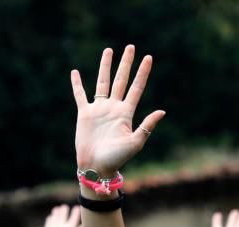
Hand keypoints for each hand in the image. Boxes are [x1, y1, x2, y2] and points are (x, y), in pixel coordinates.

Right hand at [40, 205, 82, 226]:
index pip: (74, 221)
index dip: (75, 215)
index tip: (77, 208)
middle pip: (65, 220)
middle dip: (65, 213)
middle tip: (65, 207)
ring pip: (56, 222)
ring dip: (57, 215)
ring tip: (58, 208)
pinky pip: (49, 226)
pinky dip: (50, 221)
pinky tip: (50, 217)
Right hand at [71, 45, 165, 174]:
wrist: (97, 167)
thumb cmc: (117, 158)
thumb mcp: (135, 142)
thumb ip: (147, 126)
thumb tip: (162, 111)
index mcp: (126, 113)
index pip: (136, 88)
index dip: (142, 73)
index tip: (148, 58)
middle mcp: (114, 108)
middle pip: (121, 80)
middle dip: (126, 64)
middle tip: (130, 47)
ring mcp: (99, 110)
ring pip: (102, 82)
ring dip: (105, 66)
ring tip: (109, 51)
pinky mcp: (85, 114)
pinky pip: (80, 95)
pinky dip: (77, 84)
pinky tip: (75, 72)